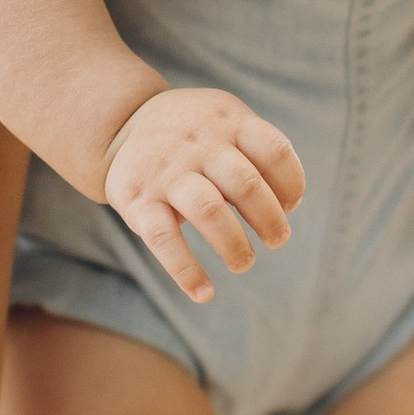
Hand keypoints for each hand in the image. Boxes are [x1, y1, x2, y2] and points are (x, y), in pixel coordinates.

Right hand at [104, 86, 305, 304]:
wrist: (122, 123)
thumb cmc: (194, 134)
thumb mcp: (226, 121)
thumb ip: (258, 153)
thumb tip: (286, 207)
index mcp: (228, 122)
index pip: (275, 152)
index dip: (291, 184)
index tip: (290, 205)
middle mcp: (198, 144)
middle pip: (246, 185)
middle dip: (269, 221)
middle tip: (277, 240)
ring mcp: (167, 173)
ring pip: (209, 211)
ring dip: (234, 245)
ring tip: (244, 262)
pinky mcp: (139, 201)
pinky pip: (163, 239)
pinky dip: (186, 271)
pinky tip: (204, 293)